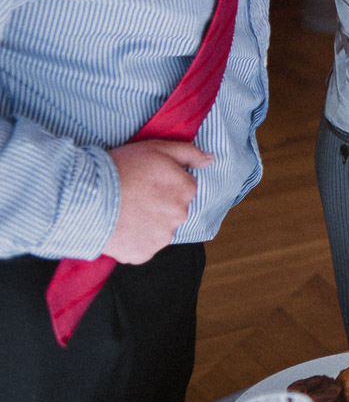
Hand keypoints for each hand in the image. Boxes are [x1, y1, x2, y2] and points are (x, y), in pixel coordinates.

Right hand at [103, 139, 213, 264]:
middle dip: (158, 205)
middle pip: (172, 210)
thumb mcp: (157, 148)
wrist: (85, 196)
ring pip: (159, 230)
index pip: (183, 188)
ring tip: (123, 212)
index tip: (145, 181)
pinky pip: (142, 247)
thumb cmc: (120, 168)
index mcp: (186, 189)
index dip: (163, 184)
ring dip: (146, 224)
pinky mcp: (143, 253)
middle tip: (133, 196)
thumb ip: (189, 153)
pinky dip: (133, 240)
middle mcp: (179, 215)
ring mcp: (162, 237)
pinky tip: (119, 227)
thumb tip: (210, 159)